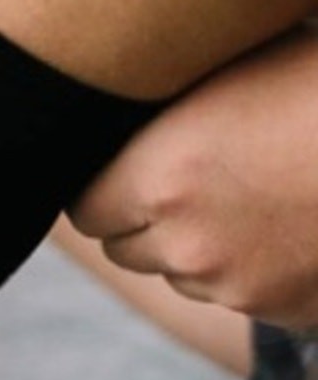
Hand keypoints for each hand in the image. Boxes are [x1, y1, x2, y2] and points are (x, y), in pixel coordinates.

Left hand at [70, 27, 317, 329]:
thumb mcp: (249, 67)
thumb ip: (183, 100)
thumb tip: (140, 75)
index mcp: (160, 176)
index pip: (83, 206)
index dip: (105, 184)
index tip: (129, 163)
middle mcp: (187, 243)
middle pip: (126, 249)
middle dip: (146, 219)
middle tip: (191, 177)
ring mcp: (240, 287)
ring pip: (186, 275)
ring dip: (202, 246)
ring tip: (257, 192)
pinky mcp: (290, 312)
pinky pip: (247, 295)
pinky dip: (261, 269)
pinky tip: (300, 222)